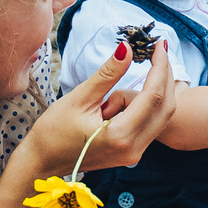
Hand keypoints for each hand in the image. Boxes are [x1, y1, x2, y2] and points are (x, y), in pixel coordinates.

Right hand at [27, 39, 181, 175]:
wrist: (41, 162)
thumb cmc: (54, 132)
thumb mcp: (80, 98)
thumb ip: (108, 74)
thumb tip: (127, 48)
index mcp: (121, 135)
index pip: (153, 96)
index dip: (159, 67)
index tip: (159, 44)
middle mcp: (134, 149)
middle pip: (166, 107)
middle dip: (165, 76)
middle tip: (159, 51)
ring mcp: (134, 154)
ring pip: (160, 116)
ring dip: (154, 91)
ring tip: (123, 83)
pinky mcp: (131, 153)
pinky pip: (150, 124)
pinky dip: (146, 105)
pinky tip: (124, 96)